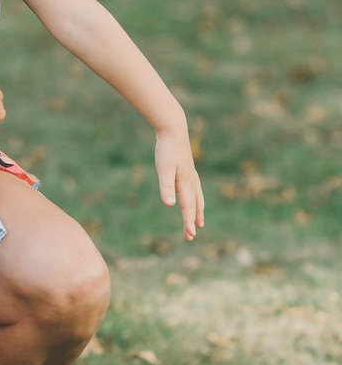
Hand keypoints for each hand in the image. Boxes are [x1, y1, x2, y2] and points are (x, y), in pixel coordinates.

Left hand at [155, 123, 204, 240]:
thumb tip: (169, 204)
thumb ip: (166, 187)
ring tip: (200, 221)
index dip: (188, 222)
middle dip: (192, 220)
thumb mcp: (163, 169)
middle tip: (191, 235)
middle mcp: (190, 180)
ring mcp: (191, 174)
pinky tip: (193, 196)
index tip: (190, 235)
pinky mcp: (188, 168)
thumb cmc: (167, 150)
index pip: (187, 207)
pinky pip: (195, 188)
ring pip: (197, 197)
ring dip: (198, 210)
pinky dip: (196, 197)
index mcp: (185, 183)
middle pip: (194, 205)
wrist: (173, 129)